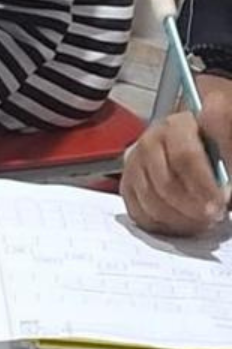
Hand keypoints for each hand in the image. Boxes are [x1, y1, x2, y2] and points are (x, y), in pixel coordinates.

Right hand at [123, 79, 231, 236]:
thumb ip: (225, 171)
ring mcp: (135, 161)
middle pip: (166, 181)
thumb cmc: (212, 152)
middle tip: (214, 216)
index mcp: (179, 125)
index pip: (186, 156)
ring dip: (179, 218)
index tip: (223, 201)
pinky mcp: (127, 182)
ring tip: (201, 220)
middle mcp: (151, 139)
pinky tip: (182, 222)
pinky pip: (138, 211)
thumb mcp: (222, 152)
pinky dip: (162, 224)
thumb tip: (225, 195)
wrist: (192, 153)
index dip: (204, 184)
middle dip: (193, 206)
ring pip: (150, 199)